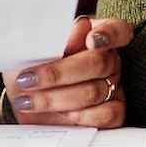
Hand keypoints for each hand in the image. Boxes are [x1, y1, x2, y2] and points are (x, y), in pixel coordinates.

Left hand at [3, 16, 132, 127]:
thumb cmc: (35, 66)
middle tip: (28, 79)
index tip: (91, 40)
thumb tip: (68, 41)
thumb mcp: (36, 49)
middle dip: (58, 74)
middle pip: (98, 63)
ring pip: (94, 92)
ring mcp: (114, 87)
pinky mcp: (112, 113)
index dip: (109, 34)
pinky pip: (106, 116)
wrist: (29, 97)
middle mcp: (110, 60)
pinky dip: (79, 116)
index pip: (117, 30)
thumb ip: (52, 40)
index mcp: (97, 35)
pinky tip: (58, 114)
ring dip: (56, 98)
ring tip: (29, 100)